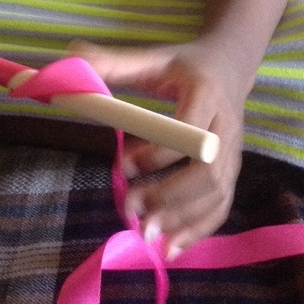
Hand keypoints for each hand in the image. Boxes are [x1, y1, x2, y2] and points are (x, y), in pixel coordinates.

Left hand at [70, 39, 247, 256]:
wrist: (229, 67)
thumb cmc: (183, 65)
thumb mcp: (152, 57)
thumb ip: (114, 62)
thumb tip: (69, 56)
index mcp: (205, 94)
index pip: (189, 130)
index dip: (158, 152)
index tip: (123, 164)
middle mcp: (226, 126)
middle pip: (207, 169)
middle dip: (169, 194)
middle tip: (131, 209)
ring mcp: (234, 152)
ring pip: (217, 193)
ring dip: (182, 218)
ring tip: (147, 235)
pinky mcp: (233, 171)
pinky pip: (222, 206)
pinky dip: (199, 230)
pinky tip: (171, 248)